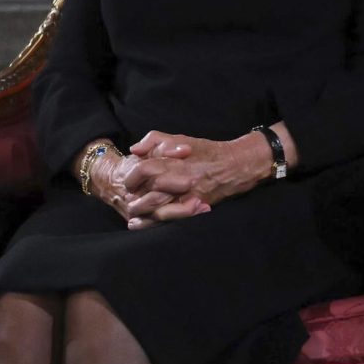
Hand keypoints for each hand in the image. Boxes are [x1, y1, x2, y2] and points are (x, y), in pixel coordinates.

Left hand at [112, 129, 276, 228]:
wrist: (235, 165)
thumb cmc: (205, 151)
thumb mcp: (179, 139)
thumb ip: (153, 140)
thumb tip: (134, 151)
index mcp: (174, 161)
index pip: (144, 169)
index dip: (132, 177)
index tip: (129, 183)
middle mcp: (181, 179)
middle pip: (150, 193)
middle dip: (135, 199)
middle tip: (128, 200)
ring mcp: (189, 195)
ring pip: (160, 209)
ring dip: (144, 214)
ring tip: (133, 214)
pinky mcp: (197, 206)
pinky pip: (174, 218)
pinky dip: (158, 222)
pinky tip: (145, 224)